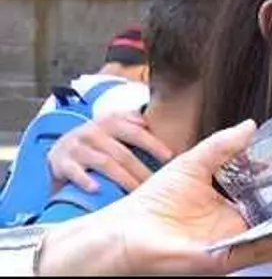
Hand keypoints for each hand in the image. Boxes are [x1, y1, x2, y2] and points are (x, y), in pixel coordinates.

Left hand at [39, 119, 271, 275]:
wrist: (123, 231)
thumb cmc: (152, 202)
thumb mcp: (195, 163)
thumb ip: (224, 145)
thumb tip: (252, 124)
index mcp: (231, 209)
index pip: (271, 201)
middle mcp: (237, 229)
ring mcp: (233, 246)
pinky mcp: (224, 258)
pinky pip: (259, 249)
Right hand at [47, 110, 173, 192]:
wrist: (59, 149)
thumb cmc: (96, 140)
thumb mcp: (111, 125)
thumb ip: (130, 120)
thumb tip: (148, 122)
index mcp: (109, 122)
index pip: (135, 132)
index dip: (153, 144)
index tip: (170, 157)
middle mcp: (92, 132)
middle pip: (122, 153)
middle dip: (141, 170)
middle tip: (156, 185)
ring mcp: (76, 148)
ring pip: (104, 163)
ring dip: (123, 179)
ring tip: (137, 192)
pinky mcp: (62, 163)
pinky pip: (75, 172)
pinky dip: (86, 180)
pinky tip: (98, 190)